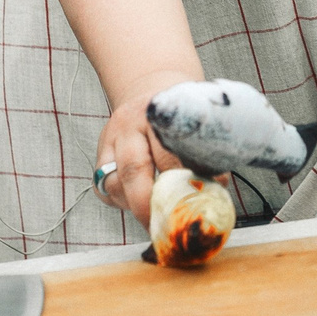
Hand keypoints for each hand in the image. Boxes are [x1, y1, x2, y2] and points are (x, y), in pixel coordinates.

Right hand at [93, 69, 201, 224]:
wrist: (147, 92)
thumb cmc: (174, 115)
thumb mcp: (189, 122)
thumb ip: (200, 150)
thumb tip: (216, 187)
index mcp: (157, 114)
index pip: (169, 150)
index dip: (187, 176)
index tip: (203, 195)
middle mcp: (129, 126)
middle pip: (135, 169)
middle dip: (151, 203)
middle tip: (168, 224)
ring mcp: (110, 141)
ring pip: (115, 182)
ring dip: (136, 205)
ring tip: (156, 216)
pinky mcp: (100, 157)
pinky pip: (105, 189)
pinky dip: (122, 202)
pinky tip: (139, 203)